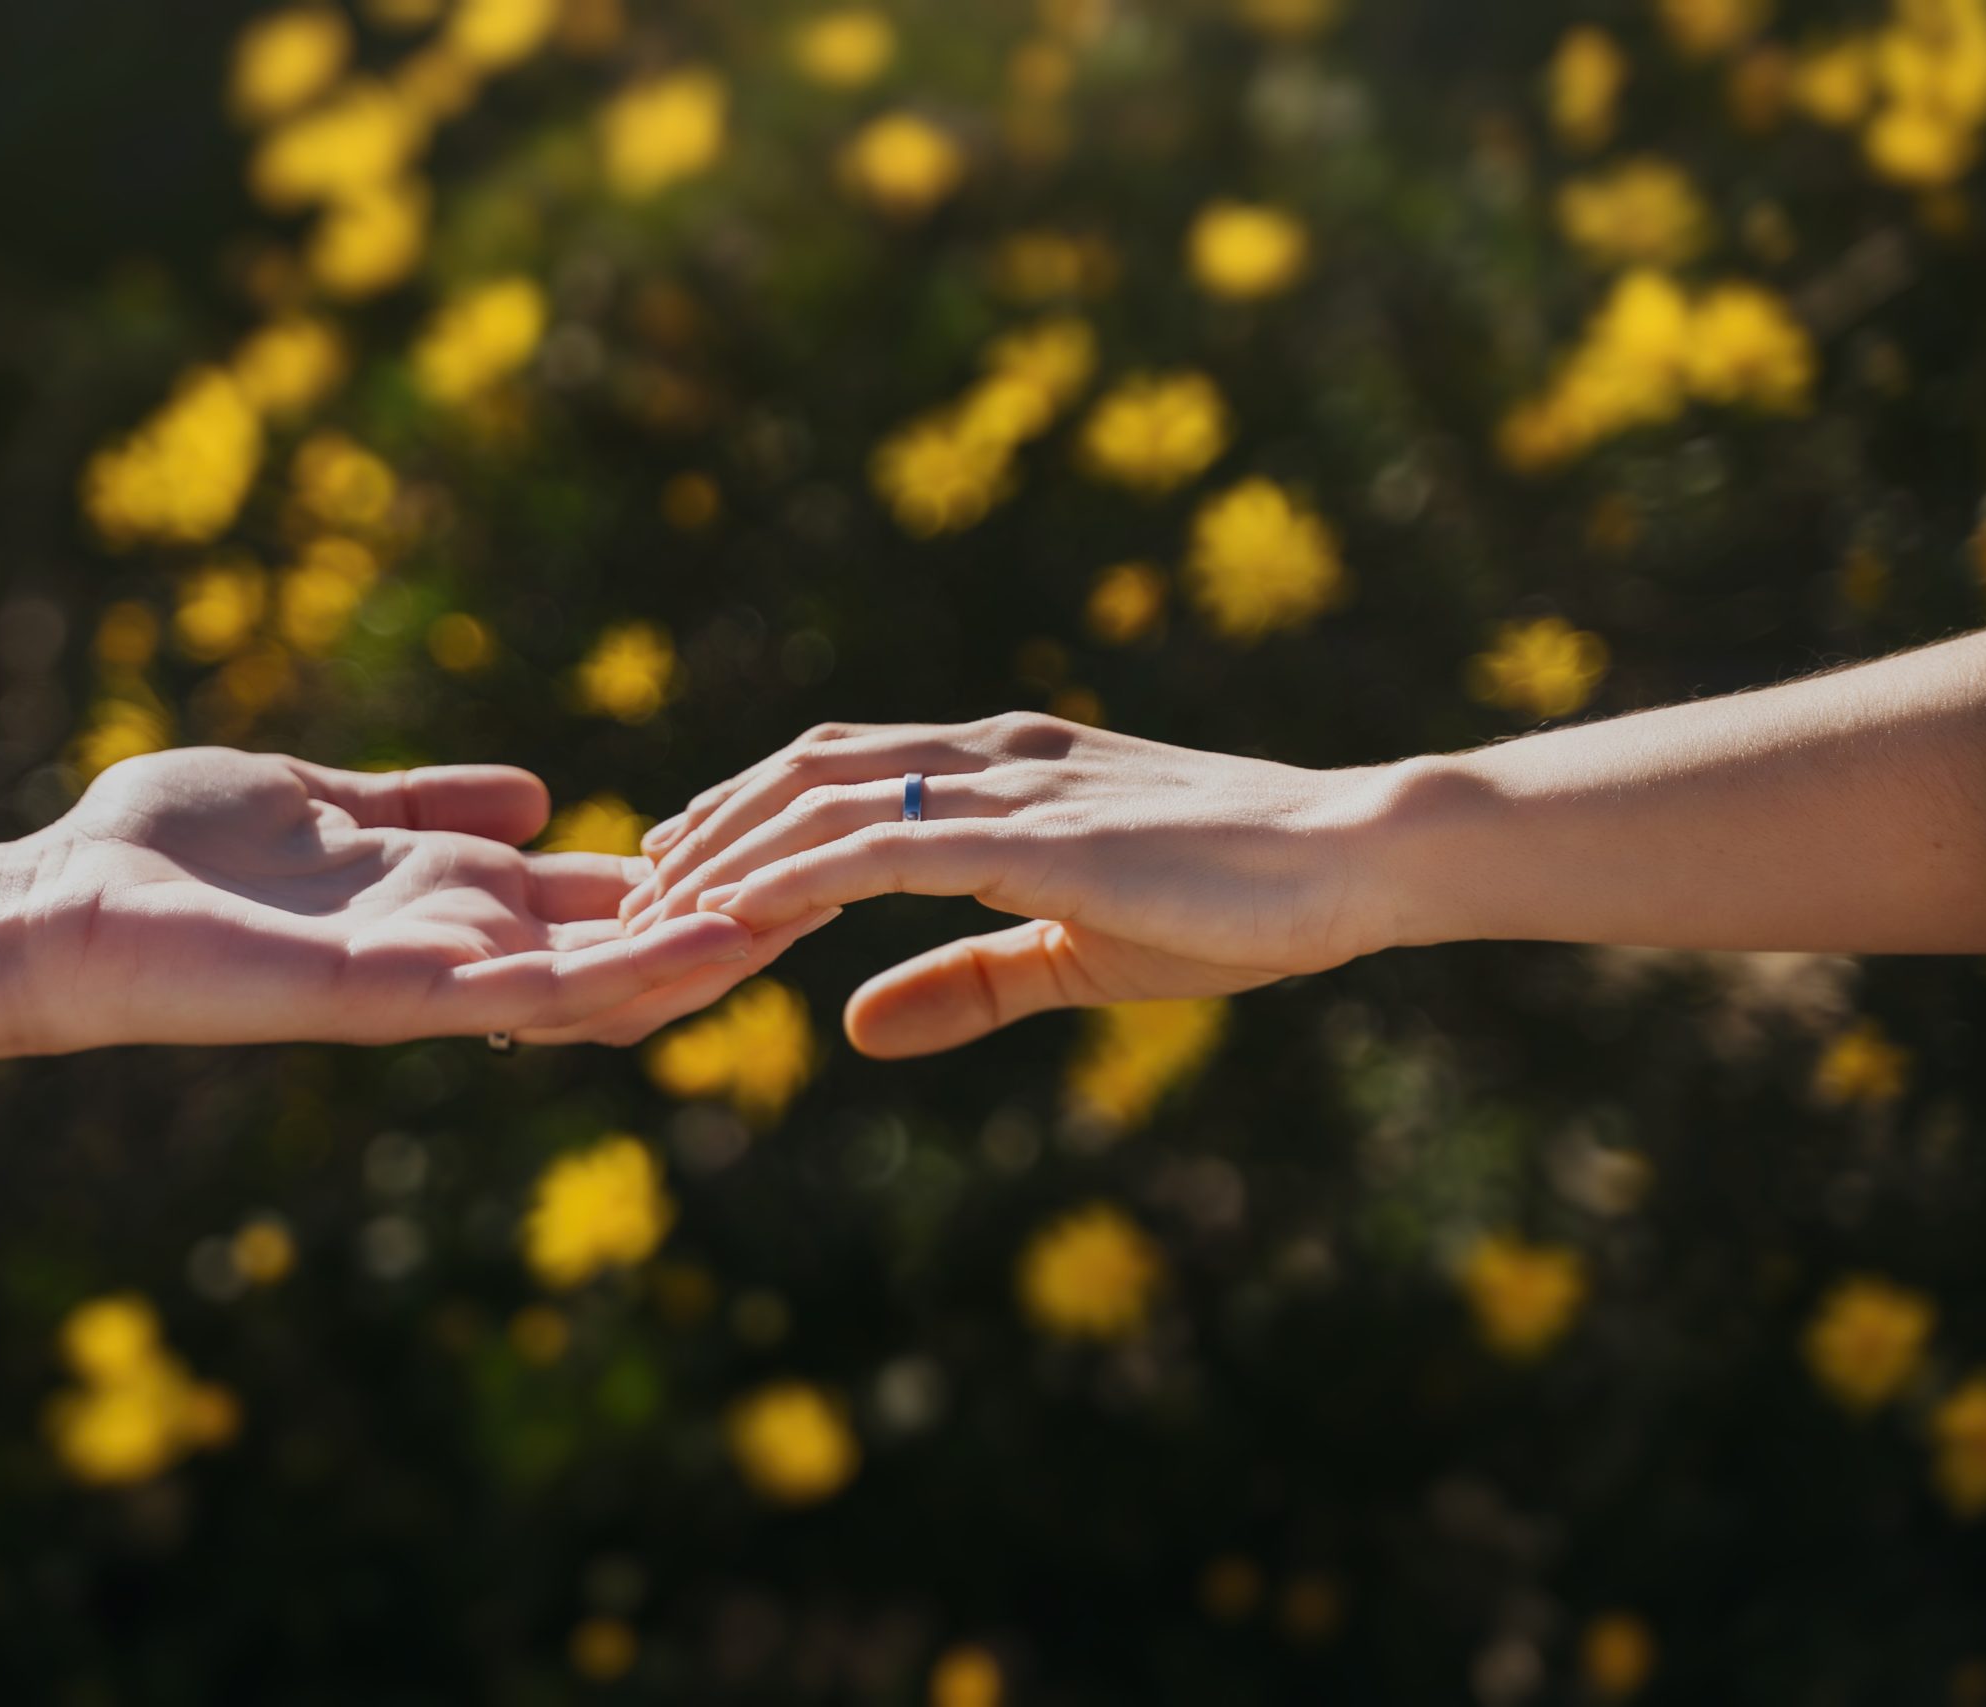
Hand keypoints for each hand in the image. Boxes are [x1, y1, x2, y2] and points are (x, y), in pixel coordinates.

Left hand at [10, 748, 798, 1052]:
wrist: (56, 907)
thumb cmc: (162, 851)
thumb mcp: (320, 798)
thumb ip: (424, 801)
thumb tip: (539, 793)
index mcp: (444, 899)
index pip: (593, 904)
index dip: (683, 884)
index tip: (779, 854)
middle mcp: (451, 948)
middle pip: (614, 953)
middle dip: (713, 927)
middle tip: (825, 892)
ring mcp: (425, 979)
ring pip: (592, 988)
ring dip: (692, 960)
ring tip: (792, 921)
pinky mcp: (383, 995)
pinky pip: (519, 993)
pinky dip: (614, 974)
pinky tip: (696, 944)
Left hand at [617, 714, 1405, 1057]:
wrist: (1348, 861)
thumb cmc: (1235, 905)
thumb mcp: (1073, 956)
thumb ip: (964, 986)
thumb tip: (854, 1031)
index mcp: (999, 771)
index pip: (839, 771)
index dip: (751, 814)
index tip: (683, 868)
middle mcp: (987, 756)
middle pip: (804, 770)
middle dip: (711, 825)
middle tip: (638, 888)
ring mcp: (1004, 786)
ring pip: (820, 801)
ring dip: (726, 854)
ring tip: (656, 910)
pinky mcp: (1025, 834)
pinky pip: (873, 850)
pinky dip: (790, 881)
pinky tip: (735, 918)